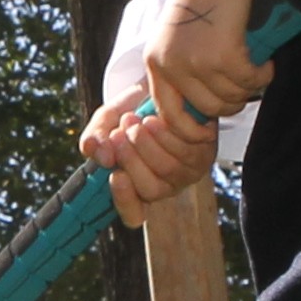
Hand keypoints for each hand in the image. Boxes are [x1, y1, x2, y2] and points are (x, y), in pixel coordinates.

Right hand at [80, 86, 221, 224]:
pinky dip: (166, 134)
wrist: (164, 85)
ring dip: (147, 144)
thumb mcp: (107, 121)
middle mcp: (166, 186)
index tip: (115, 175)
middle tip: (118, 133)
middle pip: (151, 190)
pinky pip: (186, 151)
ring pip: (168, 170)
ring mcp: (187, 172)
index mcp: (139, 187)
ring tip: (133, 119)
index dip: (125, 200)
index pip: (134, 215)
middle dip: (132, 161)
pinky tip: (155, 117)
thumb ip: (95, 138)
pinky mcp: (205, 153)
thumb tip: (97, 155)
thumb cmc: (134, 108)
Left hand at [148, 0, 272, 128]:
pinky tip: (264, 63)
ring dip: (248, 88)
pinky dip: (262, 75)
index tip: (208, 132)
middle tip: (243, 88)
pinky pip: (250, 82)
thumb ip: (179, 70)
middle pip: (207, 110)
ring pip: (231, 98)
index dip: (190, 130)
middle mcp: (172, 66)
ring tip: (254, 70)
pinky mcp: (224, 56)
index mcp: (156, 63)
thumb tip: (199, 111)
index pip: (169, 114)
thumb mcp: (176, 37)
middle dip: (230, 104)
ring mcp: (197, 63)